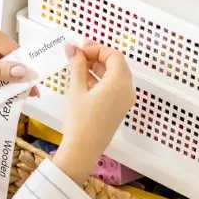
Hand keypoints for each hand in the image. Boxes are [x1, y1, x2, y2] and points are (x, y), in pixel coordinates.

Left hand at [0, 22, 28, 103]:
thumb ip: (0, 72)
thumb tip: (23, 71)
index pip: (13, 50)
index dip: (23, 67)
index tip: (32, 84)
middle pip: (10, 58)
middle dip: (17, 76)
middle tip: (28, 94)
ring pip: (3, 66)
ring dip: (7, 81)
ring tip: (17, 97)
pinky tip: (3, 94)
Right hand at [53, 43, 135, 184]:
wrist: (83, 150)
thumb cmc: (79, 120)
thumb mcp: (76, 89)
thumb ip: (76, 65)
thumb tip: (72, 48)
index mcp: (120, 82)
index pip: (113, 55)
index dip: (95, 48)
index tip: (78, 49)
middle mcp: (127, 90)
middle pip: (116, 64)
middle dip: (96, 56)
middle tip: (77, 54)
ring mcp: (125, 100)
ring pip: (114, 76)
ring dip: (97, 68)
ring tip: (76, 66)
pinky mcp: (118, 109)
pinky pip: (113, 88)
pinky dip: (100, 80)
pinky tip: (83, 81)